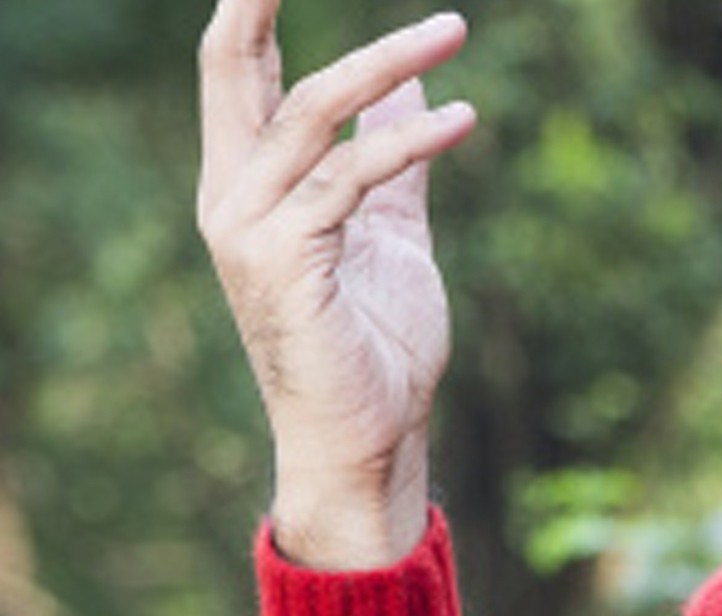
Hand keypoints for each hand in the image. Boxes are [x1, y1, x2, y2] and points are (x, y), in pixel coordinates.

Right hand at [197, 0, 475, 567]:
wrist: (367, 442)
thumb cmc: (378, 350)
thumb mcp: (393, 236)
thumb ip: (395, 162)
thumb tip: (416, 90)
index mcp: (248, 187)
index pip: (236, 72)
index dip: (254, 9)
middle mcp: (232, 198)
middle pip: (241, 67)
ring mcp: (251, 228)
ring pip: (313, 111)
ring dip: (388, 63)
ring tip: (453, 29)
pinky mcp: (287, 258)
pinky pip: (352, 177)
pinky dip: (412, 144)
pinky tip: (464, 119)